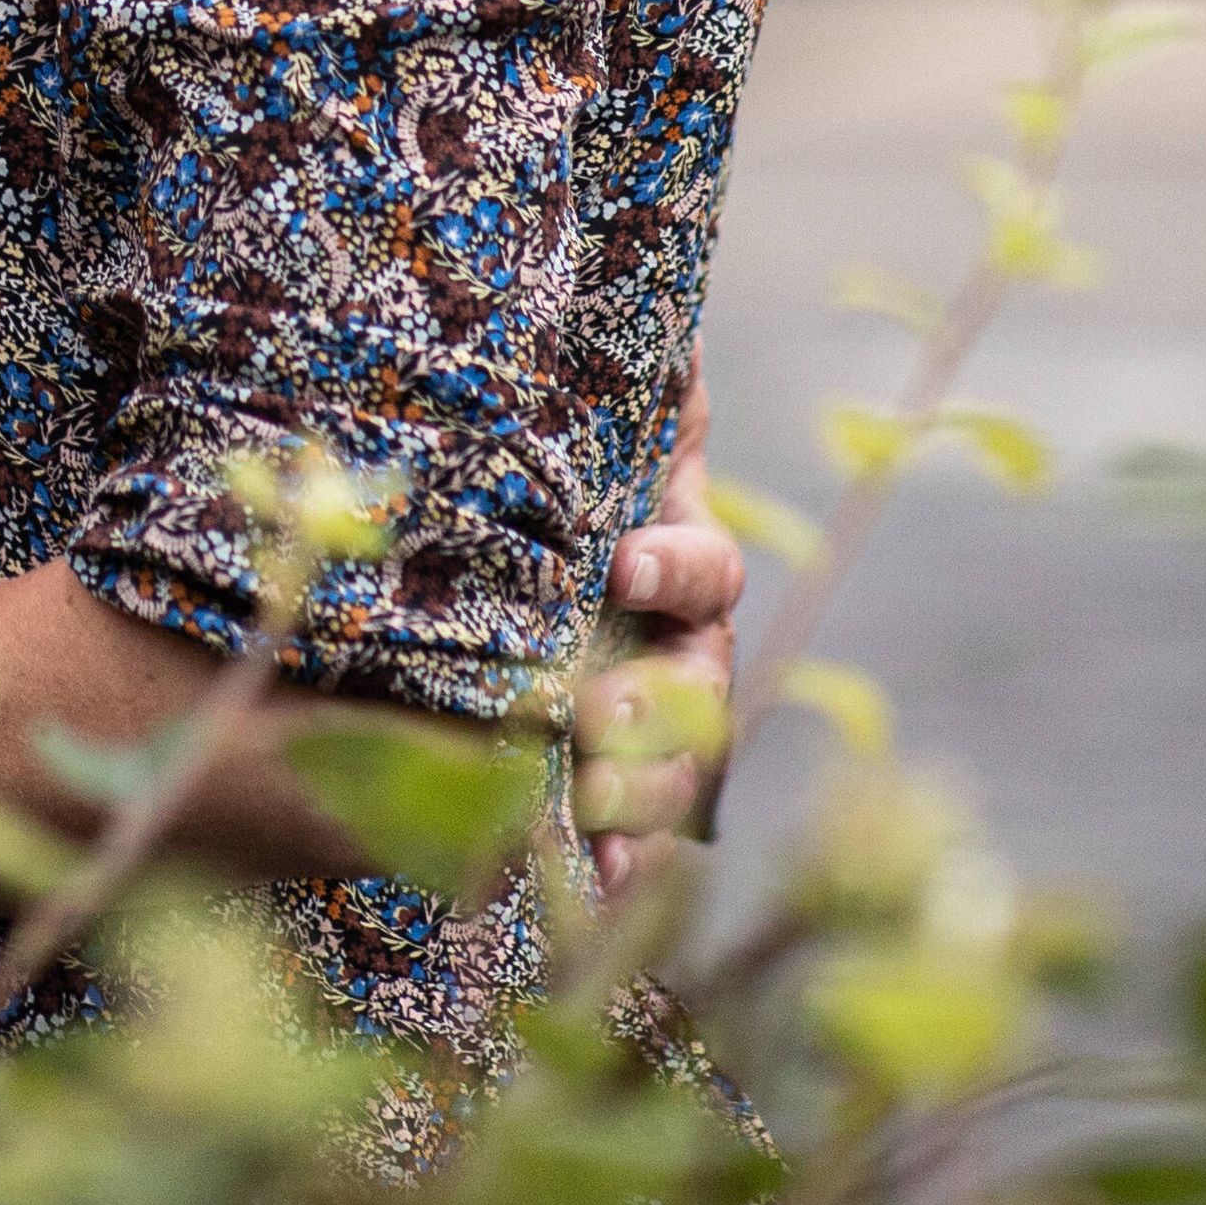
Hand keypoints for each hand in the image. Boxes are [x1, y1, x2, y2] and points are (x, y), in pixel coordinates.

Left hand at [575, 350, 743, 899]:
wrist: (505, 529)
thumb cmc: (555, 464)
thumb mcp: (588, 426)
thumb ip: (635, 388)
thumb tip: (668, 321)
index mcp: (675, 551)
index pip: (700, 565)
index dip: (670, 563)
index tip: (620, 563)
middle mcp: (683, 638)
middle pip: (699, 685)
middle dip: (653, 710)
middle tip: (592, 722)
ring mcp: (659, 710)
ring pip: (680, 765)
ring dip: (642, 793)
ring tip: (590, 812)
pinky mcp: (620, 766)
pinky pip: (639, 823)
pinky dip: (623, 855)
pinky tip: (599, 883)